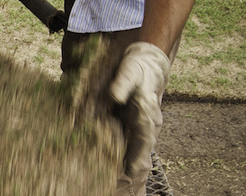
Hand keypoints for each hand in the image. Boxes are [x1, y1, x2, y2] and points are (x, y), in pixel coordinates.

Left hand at [109, 42, 170, 177]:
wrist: (143, 67)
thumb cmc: (136, 70)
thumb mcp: (129, 72)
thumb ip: (122, 84)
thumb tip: (113, 97)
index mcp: (147, 114)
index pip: (144, 140)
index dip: (137, 156)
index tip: (130, 172)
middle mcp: (143, 124)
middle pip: (137, 150)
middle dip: (127, 164)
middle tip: (114, 178)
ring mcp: (135, 126)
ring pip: (128, 146)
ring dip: (119, 159)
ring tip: (105, 173)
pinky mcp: (126, 123)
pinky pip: (120, 139)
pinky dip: (112, 148)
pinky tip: (99, 155)